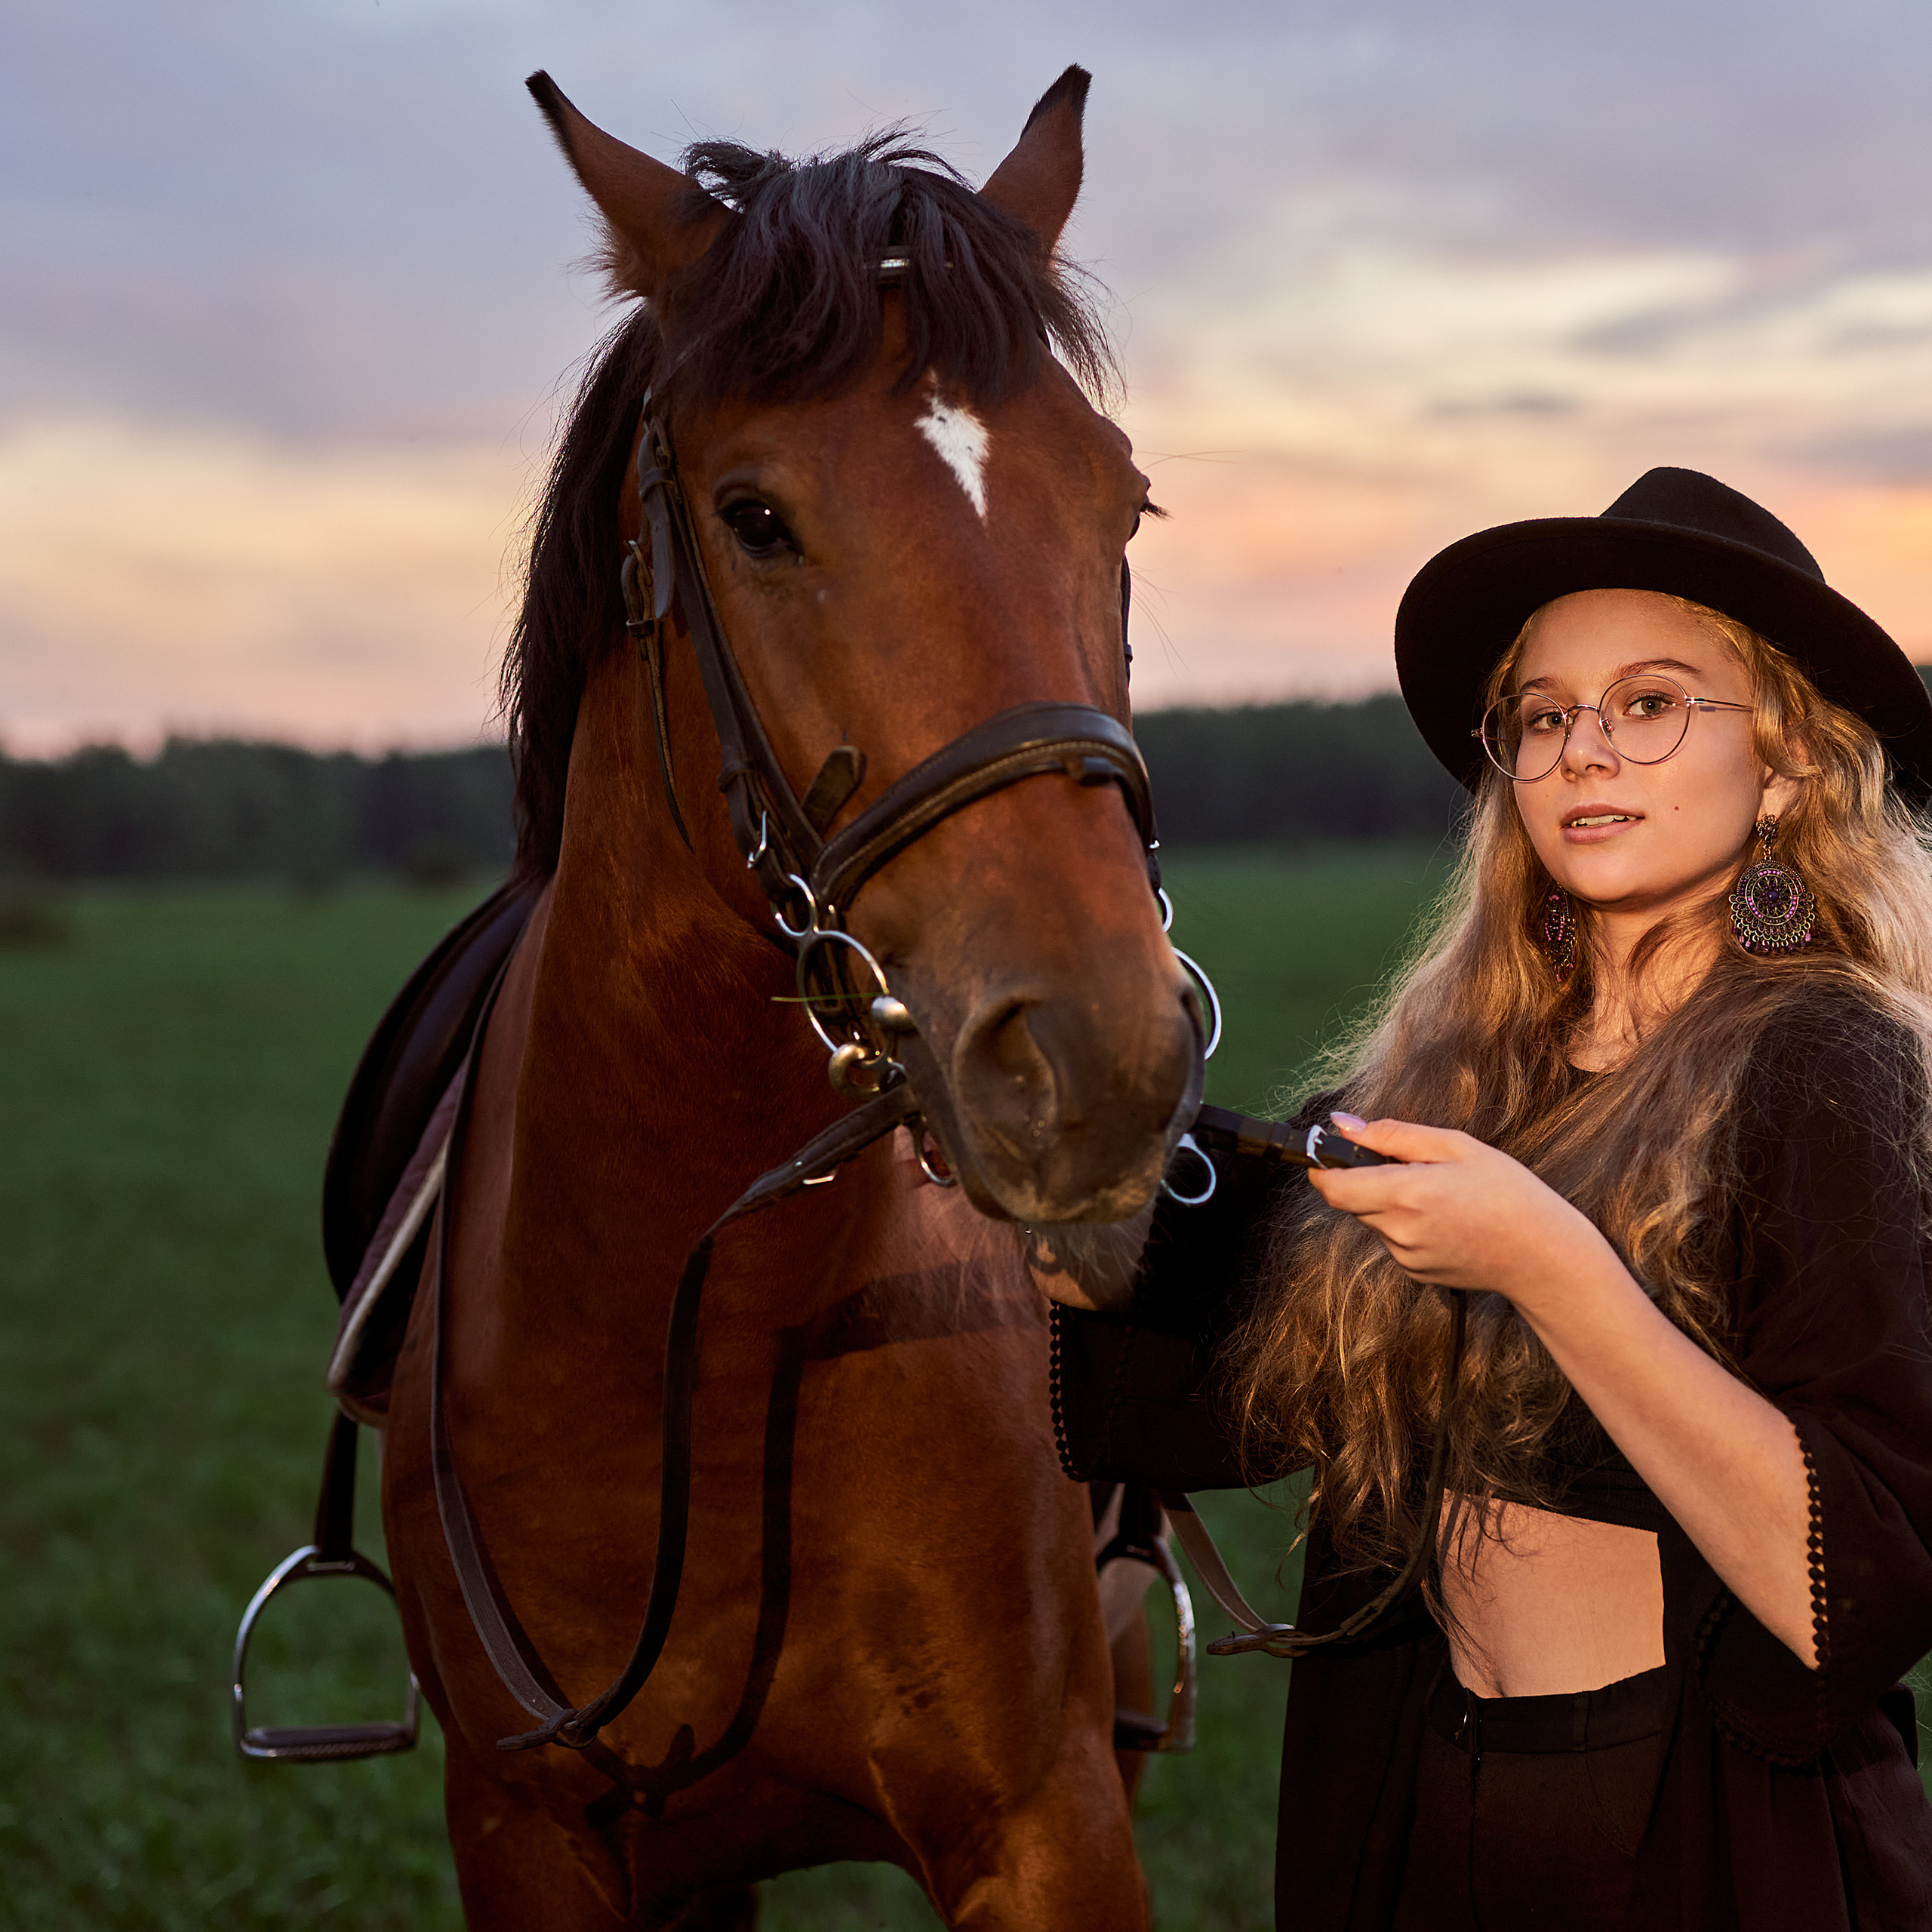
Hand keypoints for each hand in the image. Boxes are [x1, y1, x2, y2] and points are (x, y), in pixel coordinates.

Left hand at [1306, 1115, 1613, 1314]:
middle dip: (1367, 1180)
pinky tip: (1446, 1220)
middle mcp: (1399, 1231)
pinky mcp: (1415, 1272)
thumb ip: (1392, 1135)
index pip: (1333, 1188)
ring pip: (1374, 1220)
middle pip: (1353, 1201)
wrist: (1542, 1255)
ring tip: (1440, 1195)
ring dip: (1390, 1203)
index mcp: (1406, 1195)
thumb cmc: (1507, 1192)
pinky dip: (1407, 1225)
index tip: (1327, 1153)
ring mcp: (1405, 1257)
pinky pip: (1395, 1240)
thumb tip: (1343, 1126)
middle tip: (1413, 1167)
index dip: (1322, 1168)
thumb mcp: (1455, 1146)